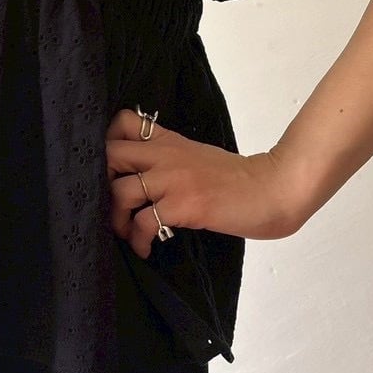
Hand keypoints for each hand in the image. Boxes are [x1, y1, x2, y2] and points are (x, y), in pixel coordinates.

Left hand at [105, 107, 305, 256]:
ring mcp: (174, 180)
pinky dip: (137, 240)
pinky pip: (144, 222)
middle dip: (99, 183)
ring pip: (120, 191)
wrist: (272, 189)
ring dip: (116, 218)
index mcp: (169, 141)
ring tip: (127, 234)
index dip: (107, 141)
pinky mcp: (184, 205)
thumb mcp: (198, 156)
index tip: (110, 168)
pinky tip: (145, 249)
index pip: (124, 122)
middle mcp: (166, 156)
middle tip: (110, 205)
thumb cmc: (238, 179)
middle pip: (111, 155)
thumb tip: (142, 174)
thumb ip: (170, 158)